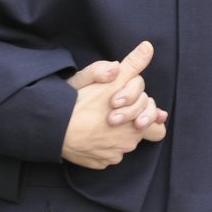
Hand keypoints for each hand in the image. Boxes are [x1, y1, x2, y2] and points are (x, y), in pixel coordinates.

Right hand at [62, 43, 166, 168]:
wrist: (54, 126)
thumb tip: (148, 47)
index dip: (143, 110)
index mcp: (137, 123)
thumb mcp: (109, 79)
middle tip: (113, 111)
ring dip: (116, 134)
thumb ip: (132, 65)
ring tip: (100, 120)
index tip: (125, 104)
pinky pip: (107, 155)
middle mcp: (129, 143)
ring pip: (122, 143)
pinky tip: (91, 133)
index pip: (157, 122)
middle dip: (130, 120)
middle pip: (140, 132)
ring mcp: (113, 155)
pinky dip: (102, 146)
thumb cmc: (80, 102)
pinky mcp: (99, 164)